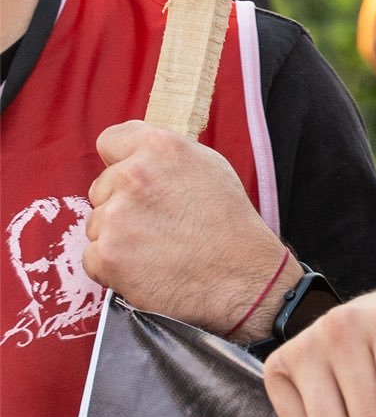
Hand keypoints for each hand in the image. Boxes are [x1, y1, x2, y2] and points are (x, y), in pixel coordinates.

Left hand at [84, 121, 286, 337]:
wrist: (241, 276)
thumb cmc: (230, 223)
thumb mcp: (209, 166)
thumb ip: (166, 157)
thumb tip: (137, 157)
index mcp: (160, 148)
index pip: (110, 141)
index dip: (121, 162)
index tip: (133, 180)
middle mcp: (133, 175)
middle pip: (101, 187)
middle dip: (120, 204)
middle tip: (156, 223)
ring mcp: (116, 216)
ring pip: (97, 224)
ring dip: (117, 237)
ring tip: (156, 248)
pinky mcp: (106, 254)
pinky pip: (94, 257)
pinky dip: (114, 266)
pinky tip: (146, 267)